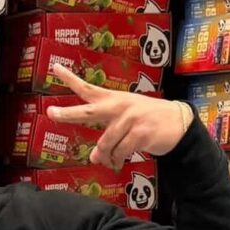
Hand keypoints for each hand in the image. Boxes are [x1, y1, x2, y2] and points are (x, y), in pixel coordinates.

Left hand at [46, 63, 194, 168]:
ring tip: (110, 161)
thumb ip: (106, 137)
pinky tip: (121, 161)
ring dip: (106, 157)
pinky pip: (120, 152)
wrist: (178, 123)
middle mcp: (119, 106)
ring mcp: (130, 119)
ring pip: (105, 144)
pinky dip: (118, 160)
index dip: (70, 79)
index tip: (55, 67)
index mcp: (113, 99)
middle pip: (88, 111)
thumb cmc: (147, 121)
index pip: (88, 88)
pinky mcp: (140, 133)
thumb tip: (95, 157)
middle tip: (50, 113)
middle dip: (68, 113)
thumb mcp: (125, 123)